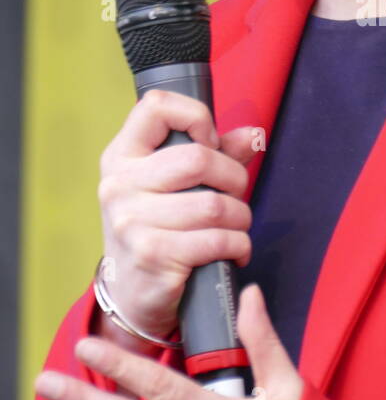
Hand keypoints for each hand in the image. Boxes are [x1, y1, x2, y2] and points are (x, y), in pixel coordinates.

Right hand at [96, 88, 256, 342]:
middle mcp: (119, 184)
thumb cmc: (160, 228)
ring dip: (240, 217)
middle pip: (198, 158)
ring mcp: (131, 221)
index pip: (155, 106)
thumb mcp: (176, 186)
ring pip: (215, 204)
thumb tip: (253, 135)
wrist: (134, 293)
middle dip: (233, 178)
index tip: (210, 143)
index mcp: (121, 156)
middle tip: (234, 195)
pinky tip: (233, 251)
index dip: (195, 117)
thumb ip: (215, 154)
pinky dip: (238, 245)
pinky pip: (217, 239)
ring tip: (235, 227)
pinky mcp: (152, 254)